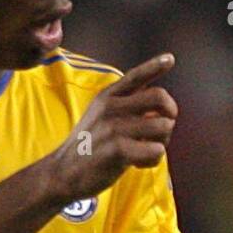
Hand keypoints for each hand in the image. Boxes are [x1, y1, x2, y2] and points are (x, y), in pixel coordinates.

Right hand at [48, 53, 177, 199]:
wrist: (62, 173)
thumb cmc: (88, 146)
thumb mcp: (99, 116)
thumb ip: (124, 105)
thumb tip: (157, 101)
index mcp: (107, 97)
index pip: (136, 76)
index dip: (155, 66)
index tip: (170, 59)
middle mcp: (111, 107)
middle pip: (160, 97)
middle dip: (170, 114)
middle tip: (164, 129)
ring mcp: (114, 127)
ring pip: (163, 126)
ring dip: (163, 142)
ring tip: (147, 150)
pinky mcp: (118, 150)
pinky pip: (157, 151)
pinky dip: (153, 160)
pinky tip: (138, 164)